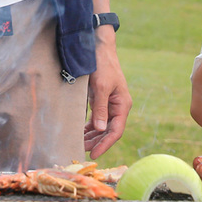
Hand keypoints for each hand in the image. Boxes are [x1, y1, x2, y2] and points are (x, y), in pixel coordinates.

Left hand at [82, 31, 129, 158]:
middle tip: (81, 151)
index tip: (94, 154)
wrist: (98, 47)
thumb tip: (99, 129)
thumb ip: (100, 109)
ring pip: (101, 126)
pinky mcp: (100, 100)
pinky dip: (88, 126)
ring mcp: (109, 103)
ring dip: (91, 136)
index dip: (105, 144)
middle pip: (108, 131)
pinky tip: (80, 133)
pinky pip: (96, 118)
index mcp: (122, 105)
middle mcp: (117, 106)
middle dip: (96, 142)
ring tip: (79, 144)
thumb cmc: (102, 65)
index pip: (116, 131)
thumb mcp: (101, 87)